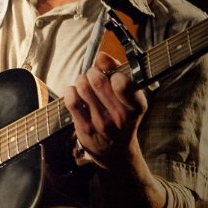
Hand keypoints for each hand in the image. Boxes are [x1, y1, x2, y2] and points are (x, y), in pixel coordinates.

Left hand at [63, 52, 148, 169]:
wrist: (115, 151)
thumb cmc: (122, 117)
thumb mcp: (128, 98)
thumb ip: (117, 73)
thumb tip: (102, 56)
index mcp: (136, 107)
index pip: (125, 86)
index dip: (115, 74)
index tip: (112, 75)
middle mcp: (120, 117)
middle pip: (98, 81)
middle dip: (92, 72)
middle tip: (93, 74)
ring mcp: (101, 123)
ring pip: (83, 88)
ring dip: (80, 79)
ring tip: (84, 82)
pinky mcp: (84, 128)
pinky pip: (72, 102)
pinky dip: (70, 91)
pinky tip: (74, 92)